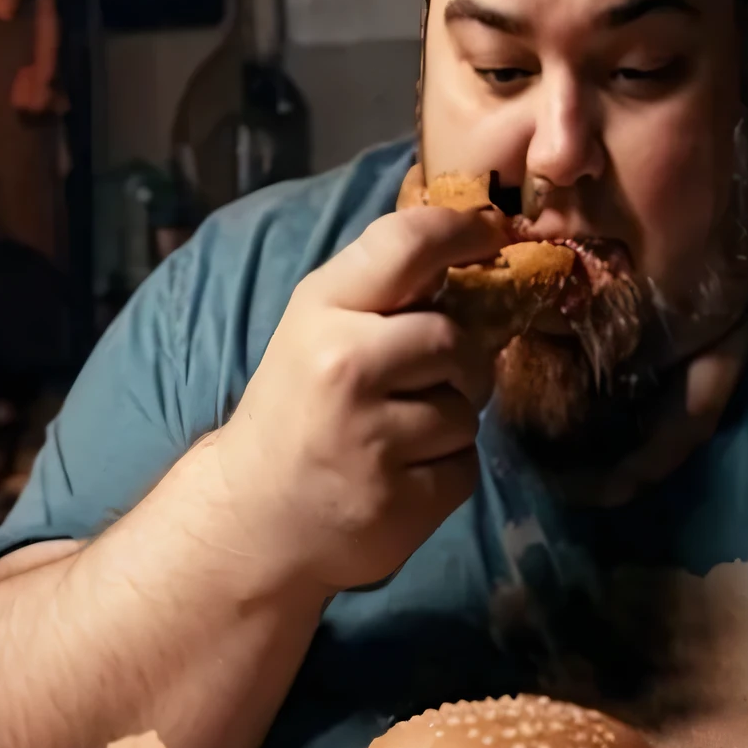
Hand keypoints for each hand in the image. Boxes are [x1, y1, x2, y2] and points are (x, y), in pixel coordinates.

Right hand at [214, 204, 509, 591]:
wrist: (254, 518)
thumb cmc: (299, 410)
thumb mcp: (320, 330)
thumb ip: (385, 292)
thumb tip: (481, 245)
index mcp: (321, 311)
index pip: (406, 244)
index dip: (463, 229)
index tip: (494, 232)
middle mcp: (346, 365)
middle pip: (457, 340)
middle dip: (457, 364)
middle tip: (422, 384)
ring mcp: (373, 437)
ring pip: (468, 409)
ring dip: (450, 422)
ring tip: (398, 436)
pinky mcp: (402, 498)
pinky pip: (465, 465)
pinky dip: (446, 470)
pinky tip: (401, 475)